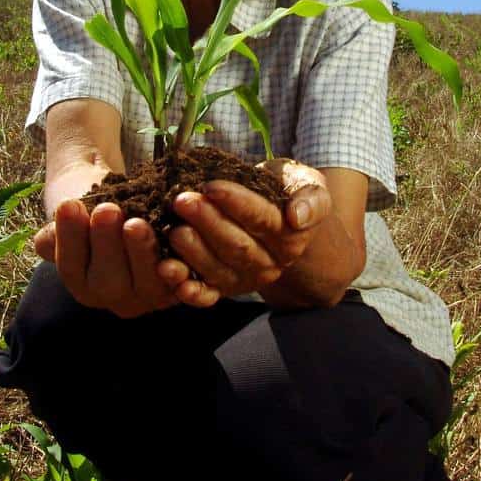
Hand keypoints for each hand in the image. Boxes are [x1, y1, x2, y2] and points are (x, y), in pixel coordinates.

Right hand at [33, 199, 183, 317]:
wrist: (135, 206)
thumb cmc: (98, 208)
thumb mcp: (75, 214)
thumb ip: (60, 225)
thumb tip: (49, 234)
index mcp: (80, 281)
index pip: (71, 266)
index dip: (70, 237)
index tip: (70, 204)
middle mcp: (112, 297)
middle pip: (107, 283)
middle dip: (107, 245)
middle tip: (106, 210)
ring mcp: (146, 298)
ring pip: (146, 285)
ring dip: (142, 254)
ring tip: (136, 223)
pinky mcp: (178, 290)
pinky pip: (181, 286)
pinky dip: (180, 270)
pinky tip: (176, 246)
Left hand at [162, 158, 330, 305]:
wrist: (279, 218)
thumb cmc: (286, 192)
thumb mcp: (308, 185)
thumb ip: (312, 199)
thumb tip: (297, 216)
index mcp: (289, 237)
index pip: (260, 219)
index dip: (236, 203)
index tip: (211, 186)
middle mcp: (269, 263)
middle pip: (236, 245)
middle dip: (207, 223)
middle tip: (182, 201)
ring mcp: (245, 279)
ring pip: (218, 269)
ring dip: (193, 252)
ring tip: (172, 230)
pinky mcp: (224, 288)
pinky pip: (206, 294)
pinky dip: (188, 290)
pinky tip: (169, 274)